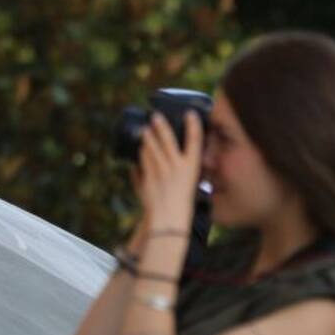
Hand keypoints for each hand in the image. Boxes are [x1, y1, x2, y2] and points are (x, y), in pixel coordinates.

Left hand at [135, 111, 201, 233]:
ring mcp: (160, 171)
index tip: (190, 113)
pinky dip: (140, 156)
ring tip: (144, 130)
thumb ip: (182, 170)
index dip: (193, 126)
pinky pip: (141, 162)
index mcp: (191, 168)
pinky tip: (139, 150)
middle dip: (160, 125)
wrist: (168, 220)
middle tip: (154, 115)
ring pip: (150, 148)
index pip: (195, 142)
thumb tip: (170, 156)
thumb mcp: (189, 184)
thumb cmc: (182, 204)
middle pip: (167, 139)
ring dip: (146, 138)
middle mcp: (175, 167)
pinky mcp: (147, 177)